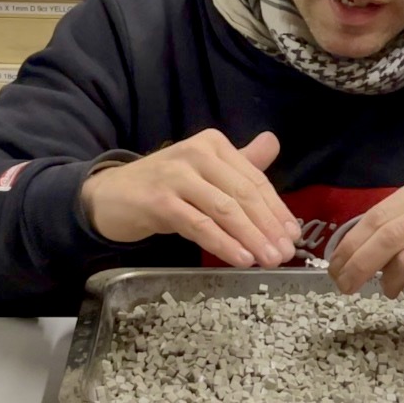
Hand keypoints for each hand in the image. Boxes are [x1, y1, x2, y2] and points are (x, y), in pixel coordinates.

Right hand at [81, 130, 300, 267]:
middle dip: (268, 226)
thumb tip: (273, 142)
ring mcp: (177, 176)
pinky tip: (241, 259)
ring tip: (268, 260)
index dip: (276, 209)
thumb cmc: (163, 186)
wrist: (110, 195)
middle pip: (243, 193)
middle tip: (285, 253)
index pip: (254, 179)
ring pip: (224, 210)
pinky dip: (223, 243)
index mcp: (213, 144)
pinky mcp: (160, 201)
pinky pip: (199, 225)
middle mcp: (196, 153)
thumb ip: (239, 162)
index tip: (293, 234)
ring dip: (251, 237)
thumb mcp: (203, 171)